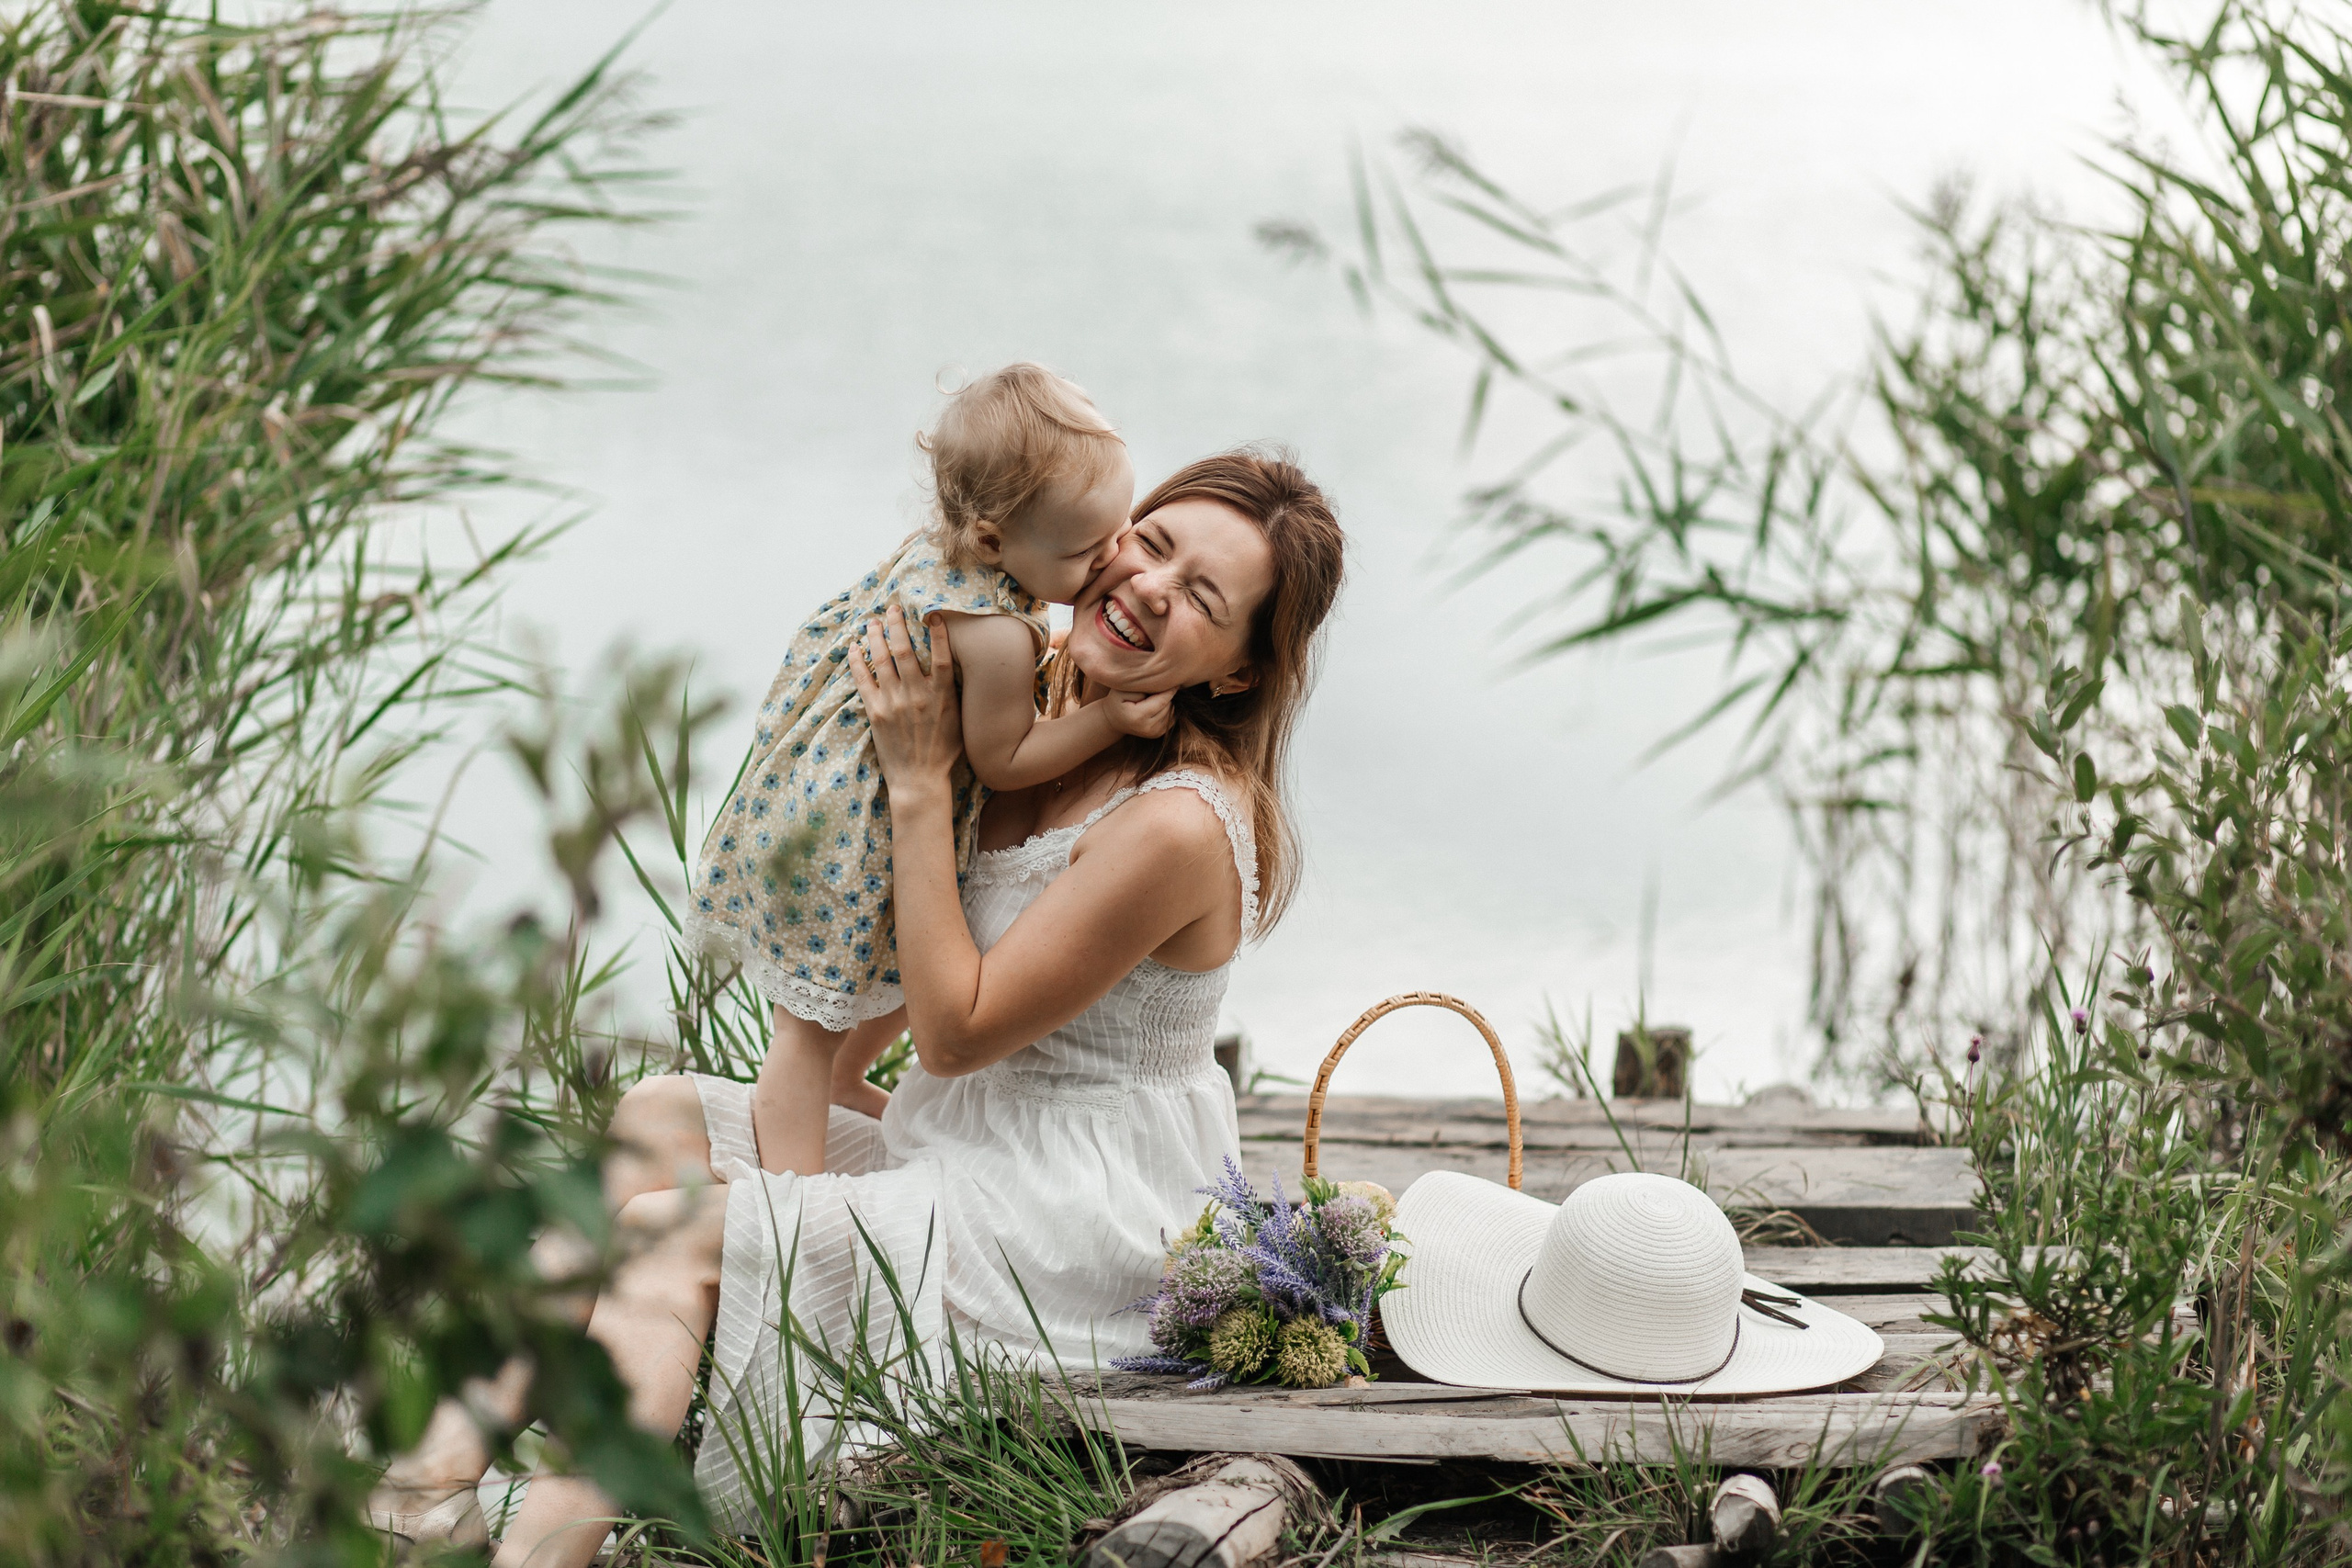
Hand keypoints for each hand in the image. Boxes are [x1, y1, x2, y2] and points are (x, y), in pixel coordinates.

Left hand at [849, 606, 962, 796]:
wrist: (920, 781)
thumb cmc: (945, 753)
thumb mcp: (960, 722)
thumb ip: (955, 695)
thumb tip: (956, 670)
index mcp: (942, 695)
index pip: (942, 655)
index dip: (938, 632)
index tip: (932, 614)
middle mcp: (918, 694)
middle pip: (905, 649)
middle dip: (897, 624)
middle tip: (892, 608)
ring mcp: (895, 702)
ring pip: (882, 659)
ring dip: (875, 636)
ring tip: (872, 622)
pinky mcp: (876, 712)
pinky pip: (863, 680)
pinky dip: (857, 661)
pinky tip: (854, 648)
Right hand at [1104, 687, 1174, 737]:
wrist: (1113, 720)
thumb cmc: (1116, 701)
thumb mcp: (1122, 691)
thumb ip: (1140, 688)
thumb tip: (1160, 687)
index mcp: (1138, 716)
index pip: (1162, 701)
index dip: (1170, 689)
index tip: (1174, 680)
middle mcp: (1148, 728)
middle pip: (1168, 706)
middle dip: (1166, 695)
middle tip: (1157, 688)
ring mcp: (1154, 733)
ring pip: (1171, 711)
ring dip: (1167, 702)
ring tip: (1153, 697)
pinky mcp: (1158, 734)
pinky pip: (1171, 717)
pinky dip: (1167, 709)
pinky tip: (1156, 705)